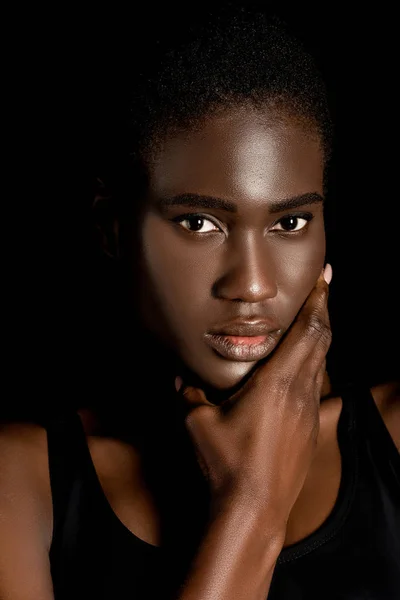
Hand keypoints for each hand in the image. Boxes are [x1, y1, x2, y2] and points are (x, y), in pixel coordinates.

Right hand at [176, 265, 331, 530]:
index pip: (306, 331)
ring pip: (322, 363)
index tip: (325, 277)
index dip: (318, 301)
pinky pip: (317, 385)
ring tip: (311, 321)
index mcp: (277, 382)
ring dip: (319, 337)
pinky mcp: (309, 429)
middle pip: (322, 340)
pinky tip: (300, 368)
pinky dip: (314, 364)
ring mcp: (309, 411)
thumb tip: (180, 377)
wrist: (255, 510)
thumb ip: (188, 394)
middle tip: (323, 288)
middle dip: (324, 310)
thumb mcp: (196, 423)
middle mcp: (300, 392)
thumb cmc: (227, 464)